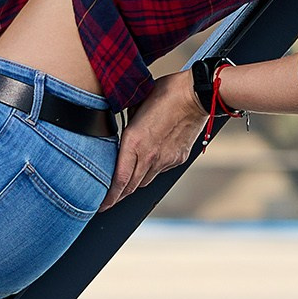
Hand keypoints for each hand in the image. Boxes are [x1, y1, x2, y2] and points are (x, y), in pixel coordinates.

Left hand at [101, 73, 208, 211]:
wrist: (196, 95)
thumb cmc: (166, 93)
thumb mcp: (135, 106)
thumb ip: (126, 124)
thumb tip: (121, 132)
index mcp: (134, 142)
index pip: (119, 179)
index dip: (109, 196)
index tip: (101, 205)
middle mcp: (149, 156)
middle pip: (130, 186)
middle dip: (118, 196)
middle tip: (108, 200)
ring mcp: (165, 160)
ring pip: (144, 181)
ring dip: (134, 184)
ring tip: (125, 183)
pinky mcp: (178, 159)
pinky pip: (160, 171)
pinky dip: (151, 171)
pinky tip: (148, 162)